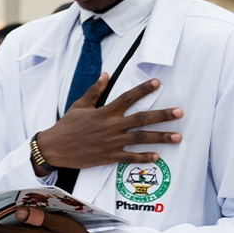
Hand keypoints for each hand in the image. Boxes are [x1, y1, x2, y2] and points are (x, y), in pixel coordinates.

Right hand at [35, 75, 181, 172]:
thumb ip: (94, 91)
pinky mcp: (107, 156)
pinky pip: (129, 157)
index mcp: (104, 112)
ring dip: (160, 137)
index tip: (157, 83)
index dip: (142, 90)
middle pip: (140, 119)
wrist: (54, 148)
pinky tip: (156, 157)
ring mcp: (110, 142)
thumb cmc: (66, 126)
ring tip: (177, 137)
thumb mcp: (79, 106)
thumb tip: (105, 75)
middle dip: (161, 115)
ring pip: (140, 139)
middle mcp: (110, 126)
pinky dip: (143, 157)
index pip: (127, 98)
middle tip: (179, 112)